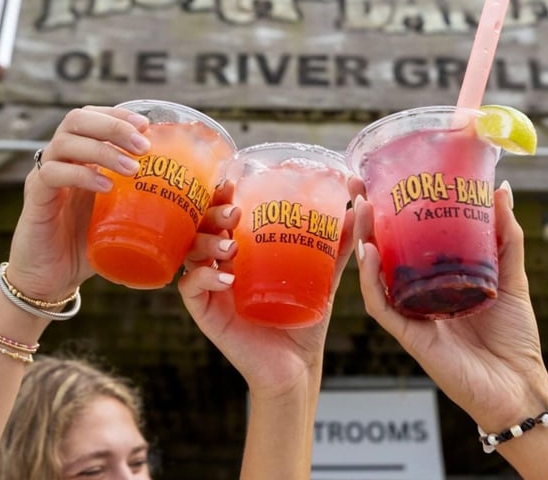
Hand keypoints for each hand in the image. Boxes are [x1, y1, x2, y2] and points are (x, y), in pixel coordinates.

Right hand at [5, 106, 150, 300]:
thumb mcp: (121, 216)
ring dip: (103, 149)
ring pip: (65, 141)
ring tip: (131, 168)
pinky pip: (52, 173)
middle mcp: (60, 159)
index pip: (92, 116)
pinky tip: (105, 187)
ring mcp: (45, 176)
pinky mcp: (35, 198)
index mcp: (80, 157)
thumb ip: (144, 200)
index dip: (118, 114)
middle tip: (142, 146)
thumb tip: (194, 197)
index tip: (146, 124)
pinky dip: (81, 175)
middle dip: (113, 126)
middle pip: (78, 119)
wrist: (52, 278)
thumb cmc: (90, 244)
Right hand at [179, 180, 355, 397]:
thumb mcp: (321, 277)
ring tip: (231, 243)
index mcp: (240, 251)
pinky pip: (190, 287)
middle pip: (200, 226)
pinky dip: (202, 277)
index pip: (221, 214)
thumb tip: (358, 210)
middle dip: (212, 213)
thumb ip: (336, 247)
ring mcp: (209, 288)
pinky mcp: (205, 313)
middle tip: (235, 211)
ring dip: (207, 241)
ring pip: (190, 252)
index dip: (220, 196)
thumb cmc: (304, 319)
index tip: (233, 182)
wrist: (297, 365)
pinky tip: (224, 277)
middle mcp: (219, 265)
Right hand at [351, 179, 547, 428]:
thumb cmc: (515, 337)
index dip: (390, 212)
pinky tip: (370, 253)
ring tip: (363, 208)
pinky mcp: (409, 335)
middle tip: (360, 185)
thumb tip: (501, 189)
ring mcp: (410, 314)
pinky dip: (372, 280)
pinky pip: (381, 305)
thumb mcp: (512, 277)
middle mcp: (418, 294)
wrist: (520, 387)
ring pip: (375, 275)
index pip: (406, 241)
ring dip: (365, 241)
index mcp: (437, 279)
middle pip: (383, 253)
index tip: (381, 178)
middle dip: (367, 220)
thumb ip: (507, 237)